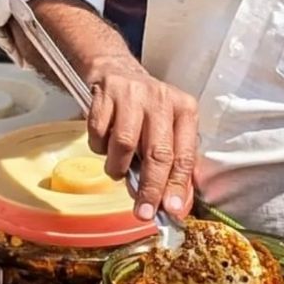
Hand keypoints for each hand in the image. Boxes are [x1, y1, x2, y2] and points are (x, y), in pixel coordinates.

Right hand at [86, 57, 197, 223]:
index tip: (170, 209)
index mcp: (184, 110)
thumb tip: (172, 204)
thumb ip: (172, 164)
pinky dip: (100, 148)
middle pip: (158, 152)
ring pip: (124, 145)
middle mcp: (161, 99)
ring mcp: (132, 95)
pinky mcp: (105, 94)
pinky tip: (105, 143)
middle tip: (142, 211)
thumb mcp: (168, 129)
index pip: (184, 154)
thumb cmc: (147, 110)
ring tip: (117, 169)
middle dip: (150, 188)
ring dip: (118, 167)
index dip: (177, 185)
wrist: (117, 72)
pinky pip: (99, 133)